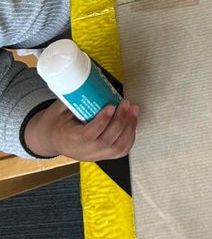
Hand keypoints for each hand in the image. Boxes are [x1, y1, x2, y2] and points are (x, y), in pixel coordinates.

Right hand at [23, 100, 137, 160]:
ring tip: (133, 110)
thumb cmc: (57, 121)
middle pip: (106, 141)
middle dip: (120, 121)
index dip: (102, 122)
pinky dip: (130, 136)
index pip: (88, 136)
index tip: (111, 106)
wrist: (51, 138)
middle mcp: (82, 151)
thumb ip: (74, 98)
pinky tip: (132, 122)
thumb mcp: (60, 108)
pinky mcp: (102, 156)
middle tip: (126, 103)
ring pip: (117, 148)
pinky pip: (120, 151)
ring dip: (129, 128)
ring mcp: (93, 156)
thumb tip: (91, 81)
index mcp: (69, 139)